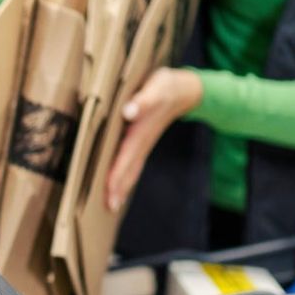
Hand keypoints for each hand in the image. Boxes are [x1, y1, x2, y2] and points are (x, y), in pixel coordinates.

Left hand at [106, 68, 202, 212]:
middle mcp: (142, 141)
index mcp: (141, 132)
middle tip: (110, 208)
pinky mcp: (144, 139)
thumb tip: (129, 111)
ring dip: (123, 185)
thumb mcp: (156, 88)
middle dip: (120, 189)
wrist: (184, 89)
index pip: (126, 158)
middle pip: (130, 170)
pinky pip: (134, 162)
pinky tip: (120, 183)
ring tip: (114, 203)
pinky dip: (127, 174)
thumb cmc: (167, 87)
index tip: (110, 194)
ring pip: (133, 168)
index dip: (117, 176)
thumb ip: (143, 100)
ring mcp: (144, 142)